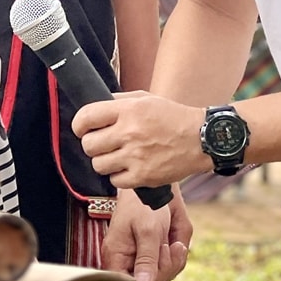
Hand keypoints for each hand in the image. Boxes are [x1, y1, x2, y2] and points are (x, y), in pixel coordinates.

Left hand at [73, 92, 210, 189]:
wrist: (201, 139)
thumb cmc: (172, 117)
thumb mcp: (146, 99)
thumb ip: (118, 101)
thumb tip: (93, 110)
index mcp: (128, 110)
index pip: (86, 117)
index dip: (79, 125)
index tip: (82, 129)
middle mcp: (129, 132)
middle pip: (88, 144)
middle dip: (92, 144)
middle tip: (103, 144)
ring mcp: (135, 156)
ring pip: (98, 164)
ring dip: (105, 161)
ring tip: (118, 156)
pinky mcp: (142, 176)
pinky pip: (114, 181)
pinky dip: (118, 176)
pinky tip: (129, 167)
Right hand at [104, 189, 192, 280]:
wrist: (155, 187)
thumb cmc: (144, 204)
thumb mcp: (148, 230)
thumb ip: (146, 258)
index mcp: (116, 256)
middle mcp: (127, 261)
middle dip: (163, 268)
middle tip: (169, 247)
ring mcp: (142, 258)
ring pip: (161, 276)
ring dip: (173, 261)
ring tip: (175, 243)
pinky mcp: (154, 254)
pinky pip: (169, 266)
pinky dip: (177, 256)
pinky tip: (177, 242)